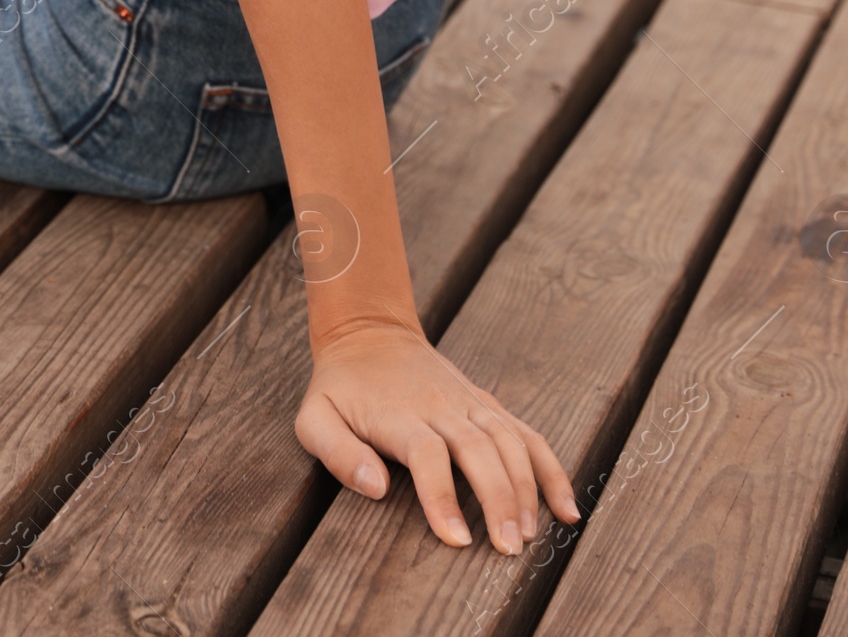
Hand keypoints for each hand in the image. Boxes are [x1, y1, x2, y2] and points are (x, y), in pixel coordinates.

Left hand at [295, 318, 578, 552]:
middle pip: (478, 449)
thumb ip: (338, 454)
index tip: (458, 538)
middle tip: (510, 548)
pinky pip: (525, 433)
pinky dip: (550, 468)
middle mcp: (440, 406)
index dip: (443, 496)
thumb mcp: (315, 418)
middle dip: (499, 498)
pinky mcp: (485, 403)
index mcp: (399, 415)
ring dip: (526, 486)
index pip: (428, 454)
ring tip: (531, 534)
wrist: (369, 333)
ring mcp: (468, 402)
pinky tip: (566, 506)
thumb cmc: (340, 387)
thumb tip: (376, 489)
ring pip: (508, 440)